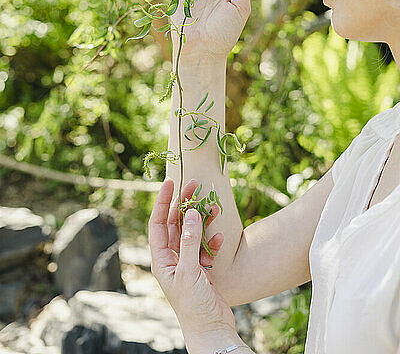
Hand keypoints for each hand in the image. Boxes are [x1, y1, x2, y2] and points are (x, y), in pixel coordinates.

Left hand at [148, 177, 235, 335]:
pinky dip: (214, 240)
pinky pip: (207, 246)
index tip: (170, 182)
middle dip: (184, 204)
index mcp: (161, 259)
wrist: (212, 329)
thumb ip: (190, 241)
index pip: (158, 223)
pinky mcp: (203, 268)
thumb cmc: (194, 305)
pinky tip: (222, 237)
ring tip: (214, 207)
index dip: (162, 201)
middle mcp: (172, 258)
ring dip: (203, 219)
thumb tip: (192, 213)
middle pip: (175, 223)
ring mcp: (188, 262)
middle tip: (195, 184)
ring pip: (193, 232)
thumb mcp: (189, 271)